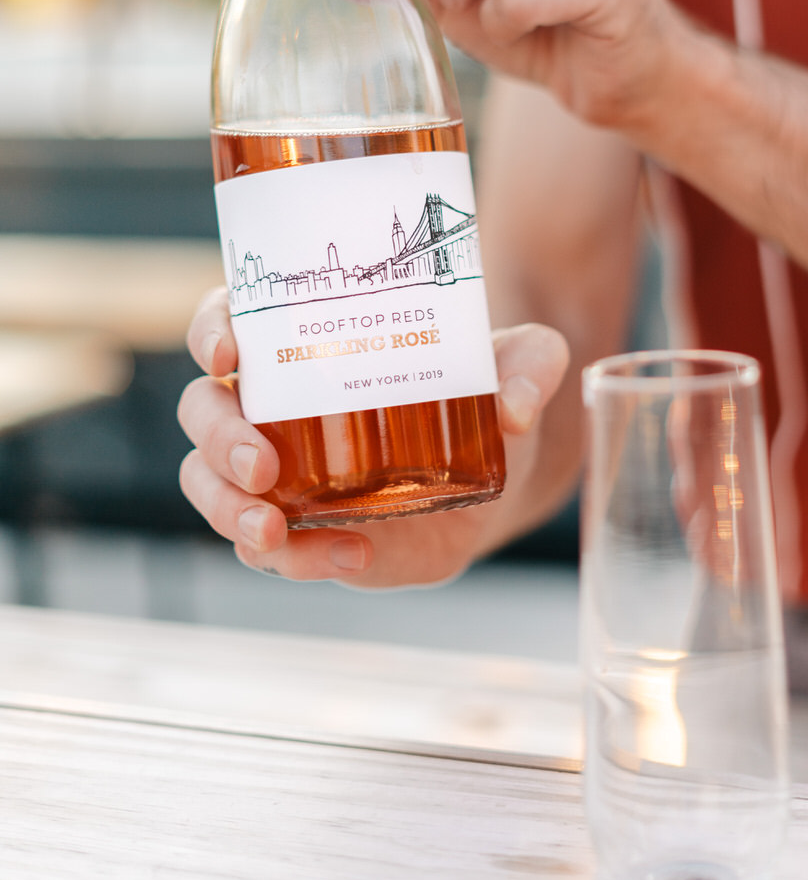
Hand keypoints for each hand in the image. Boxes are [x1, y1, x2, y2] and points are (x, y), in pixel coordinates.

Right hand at [178, 288, 569, 587]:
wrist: (505, 467)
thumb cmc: (493, 389)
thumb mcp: (524, 360)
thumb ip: (531, 365)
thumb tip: (514, 406)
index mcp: (306, 342)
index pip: (231, 321)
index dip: (212, 330)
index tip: (226, 353)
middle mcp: (277, 405)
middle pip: (204, 412)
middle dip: (218, 439)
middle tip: (261, 464)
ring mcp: (283, 472)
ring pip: (212, 486)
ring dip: (228, 510)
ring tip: (274, 529)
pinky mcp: (305, 528)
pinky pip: (270, 550)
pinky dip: (298, 558)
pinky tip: (351, 554)